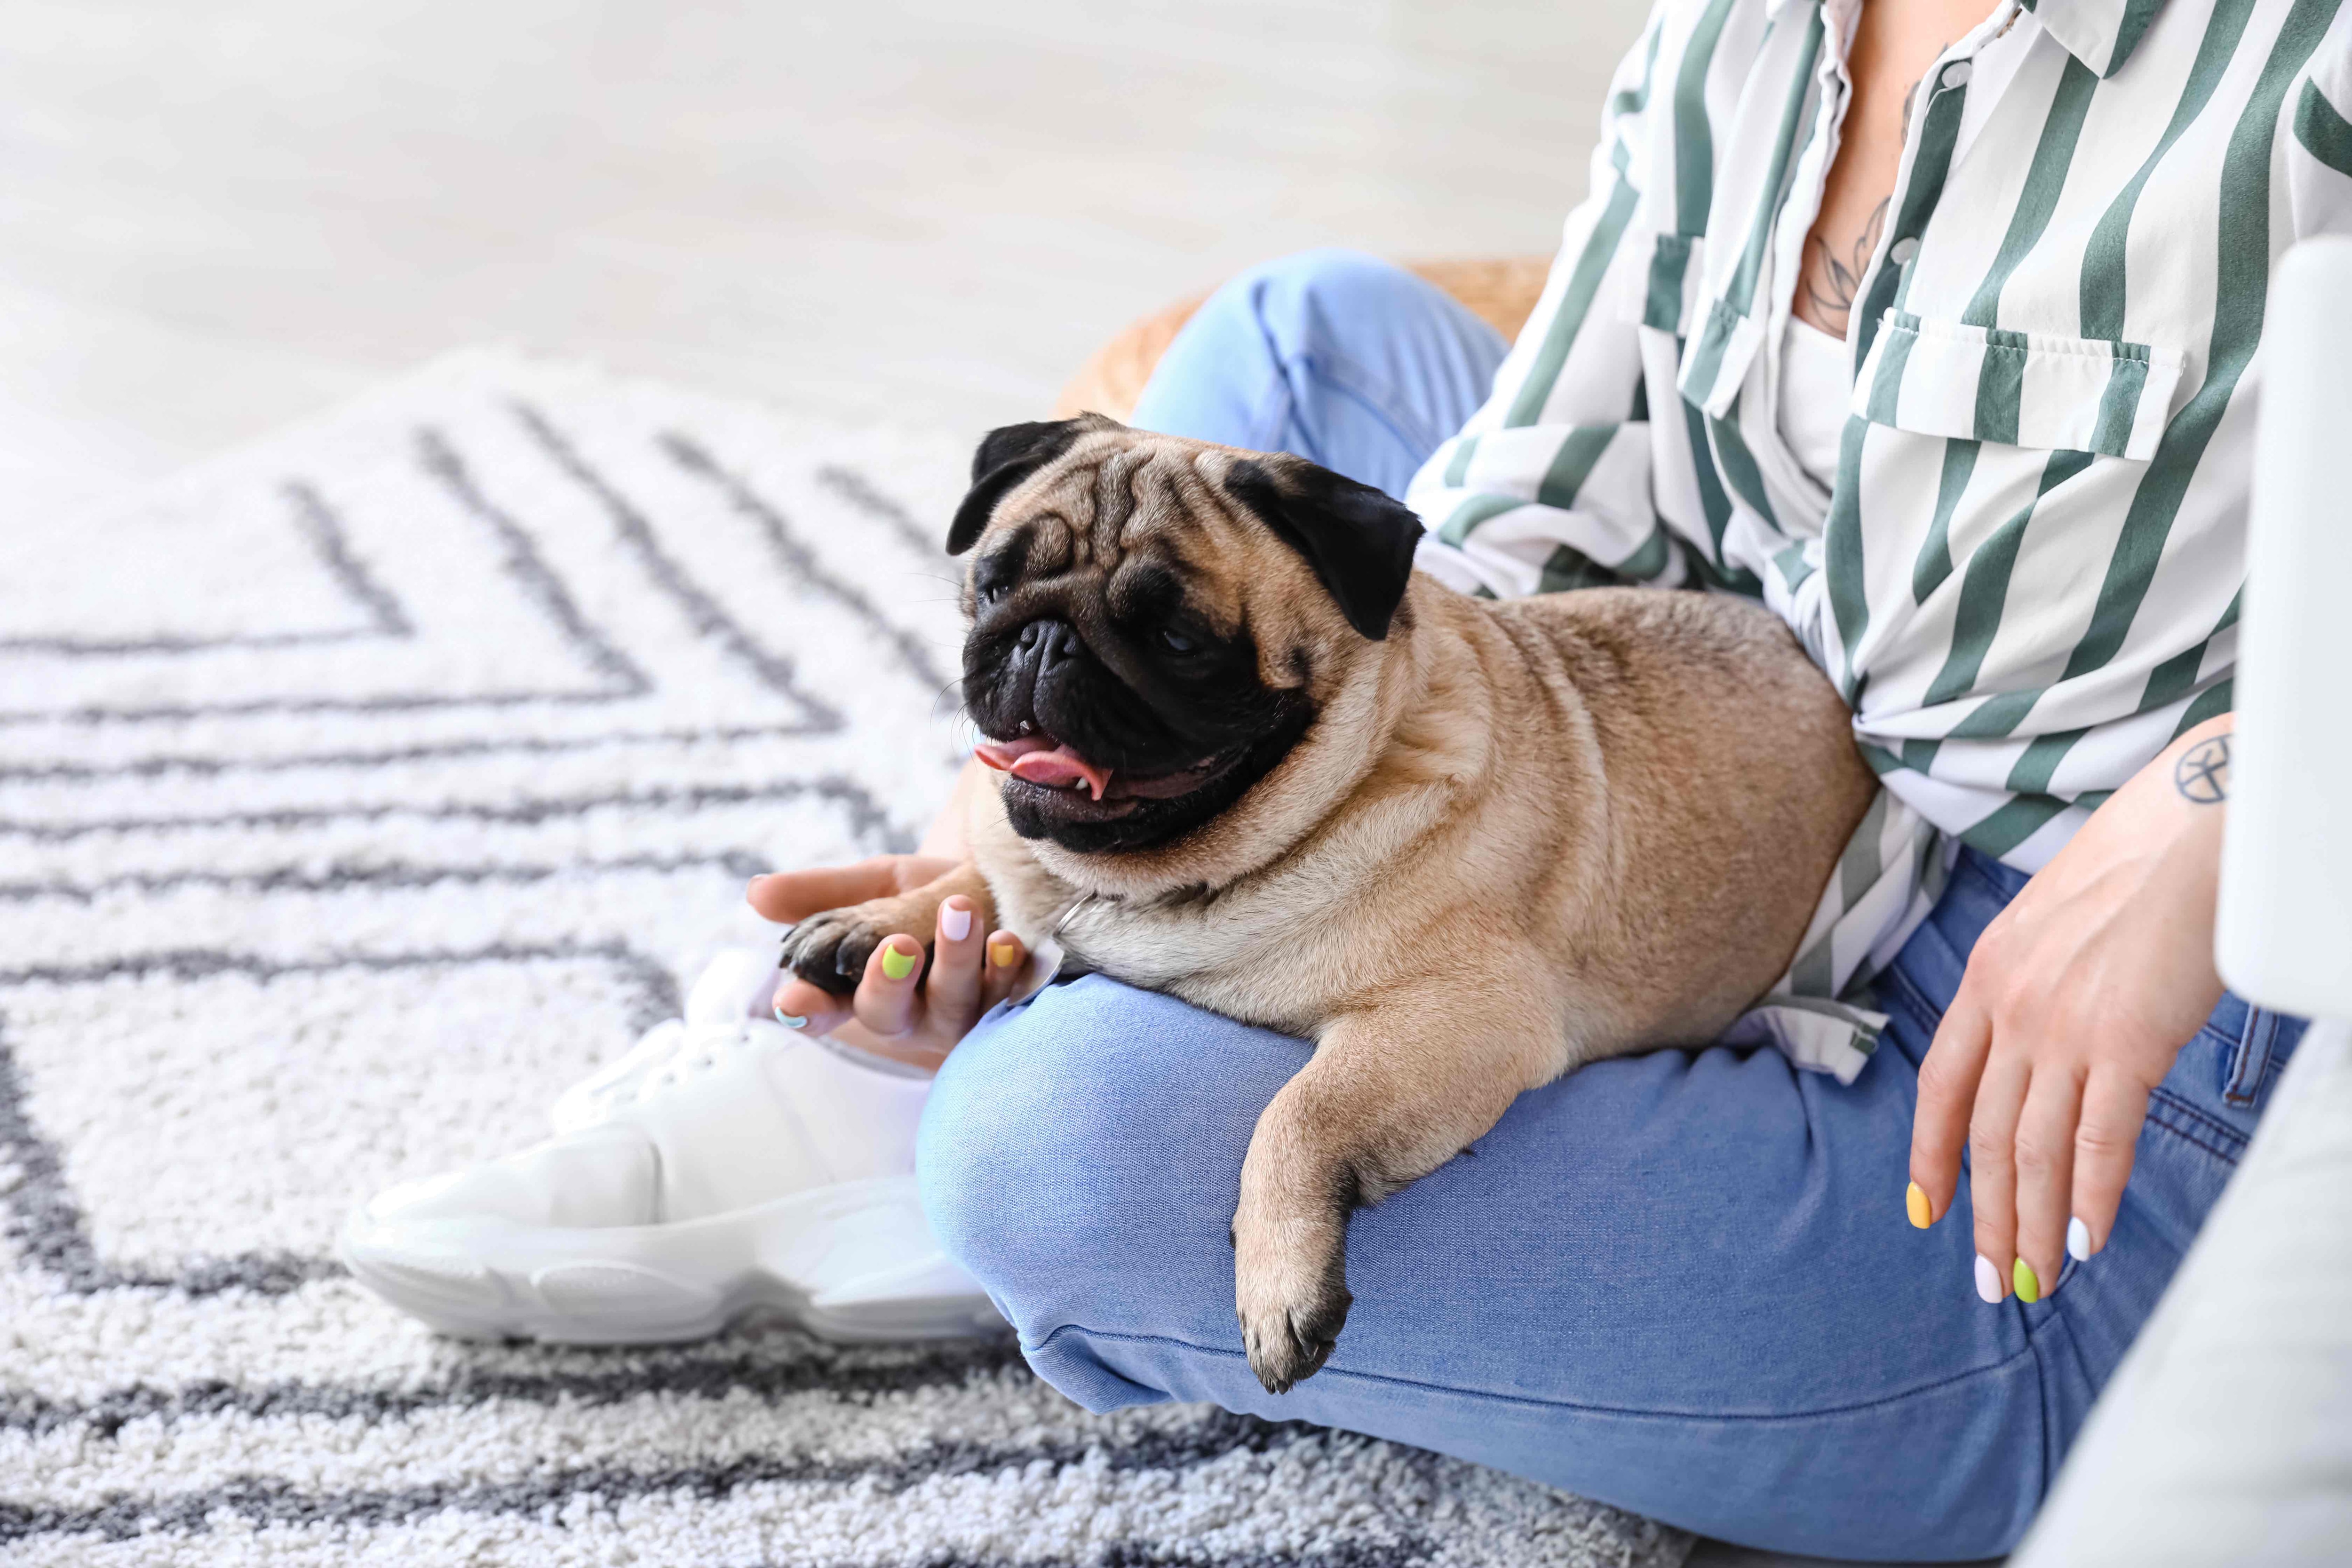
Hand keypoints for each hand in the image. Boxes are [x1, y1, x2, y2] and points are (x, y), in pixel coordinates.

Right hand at [746, 855, 1028, 1071]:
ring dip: (957, 960)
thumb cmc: (924, 897)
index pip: (822, 1007)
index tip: (795, 999)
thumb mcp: (872, 887)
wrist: (998, 886)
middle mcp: (907, 1010)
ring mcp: (959, 1011)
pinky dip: (1008, 969)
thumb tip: (754, 893)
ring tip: (960, 910)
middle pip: (887, 1014)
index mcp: (860, 986)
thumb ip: (821, 894)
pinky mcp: (1008, 1002)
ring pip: (955, 1004)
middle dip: (888, 982)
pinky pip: (1010, 995)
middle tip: (897, 945)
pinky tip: (1009, 940)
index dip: (809, 1008)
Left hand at [1908, 718, 2234, 1302]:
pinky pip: (2097, 1142)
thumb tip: (2066, 1035)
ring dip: (2031, 1224)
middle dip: (1984, 1215)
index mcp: (1990, 972)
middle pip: (1986, 1134)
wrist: (2201, 824)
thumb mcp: (2064, 919)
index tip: (1925, 1209)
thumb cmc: (2147, 860)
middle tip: (1992, 1278)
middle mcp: (2012, 1004)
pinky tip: (2084, 1243)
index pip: (1943, 1082)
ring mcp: (2064, 1026)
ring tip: (2033, 1280)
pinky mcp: (2126, 1043)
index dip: (1932, 1152)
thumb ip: (2048, 980)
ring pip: (2034, 1151)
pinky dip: (2088, 1200)